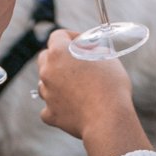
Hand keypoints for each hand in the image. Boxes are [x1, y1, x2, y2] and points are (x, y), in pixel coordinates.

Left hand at [35, 31, 152, 155]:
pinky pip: (48, 107)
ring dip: (57, 82)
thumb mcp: (108, 59)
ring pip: (45, 83)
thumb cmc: (111, 86)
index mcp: (59, 53)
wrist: (108, 119)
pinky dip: (57, 106)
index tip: (82, 43)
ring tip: (77, 87)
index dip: (71, 36)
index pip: (58, 36)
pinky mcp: (50, 114)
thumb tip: (91, 49)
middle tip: (76, 63)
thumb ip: (94, 50)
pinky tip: (71, 107)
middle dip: (59, 58)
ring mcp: (47, 93)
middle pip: (45, 57)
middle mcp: (47, 71)